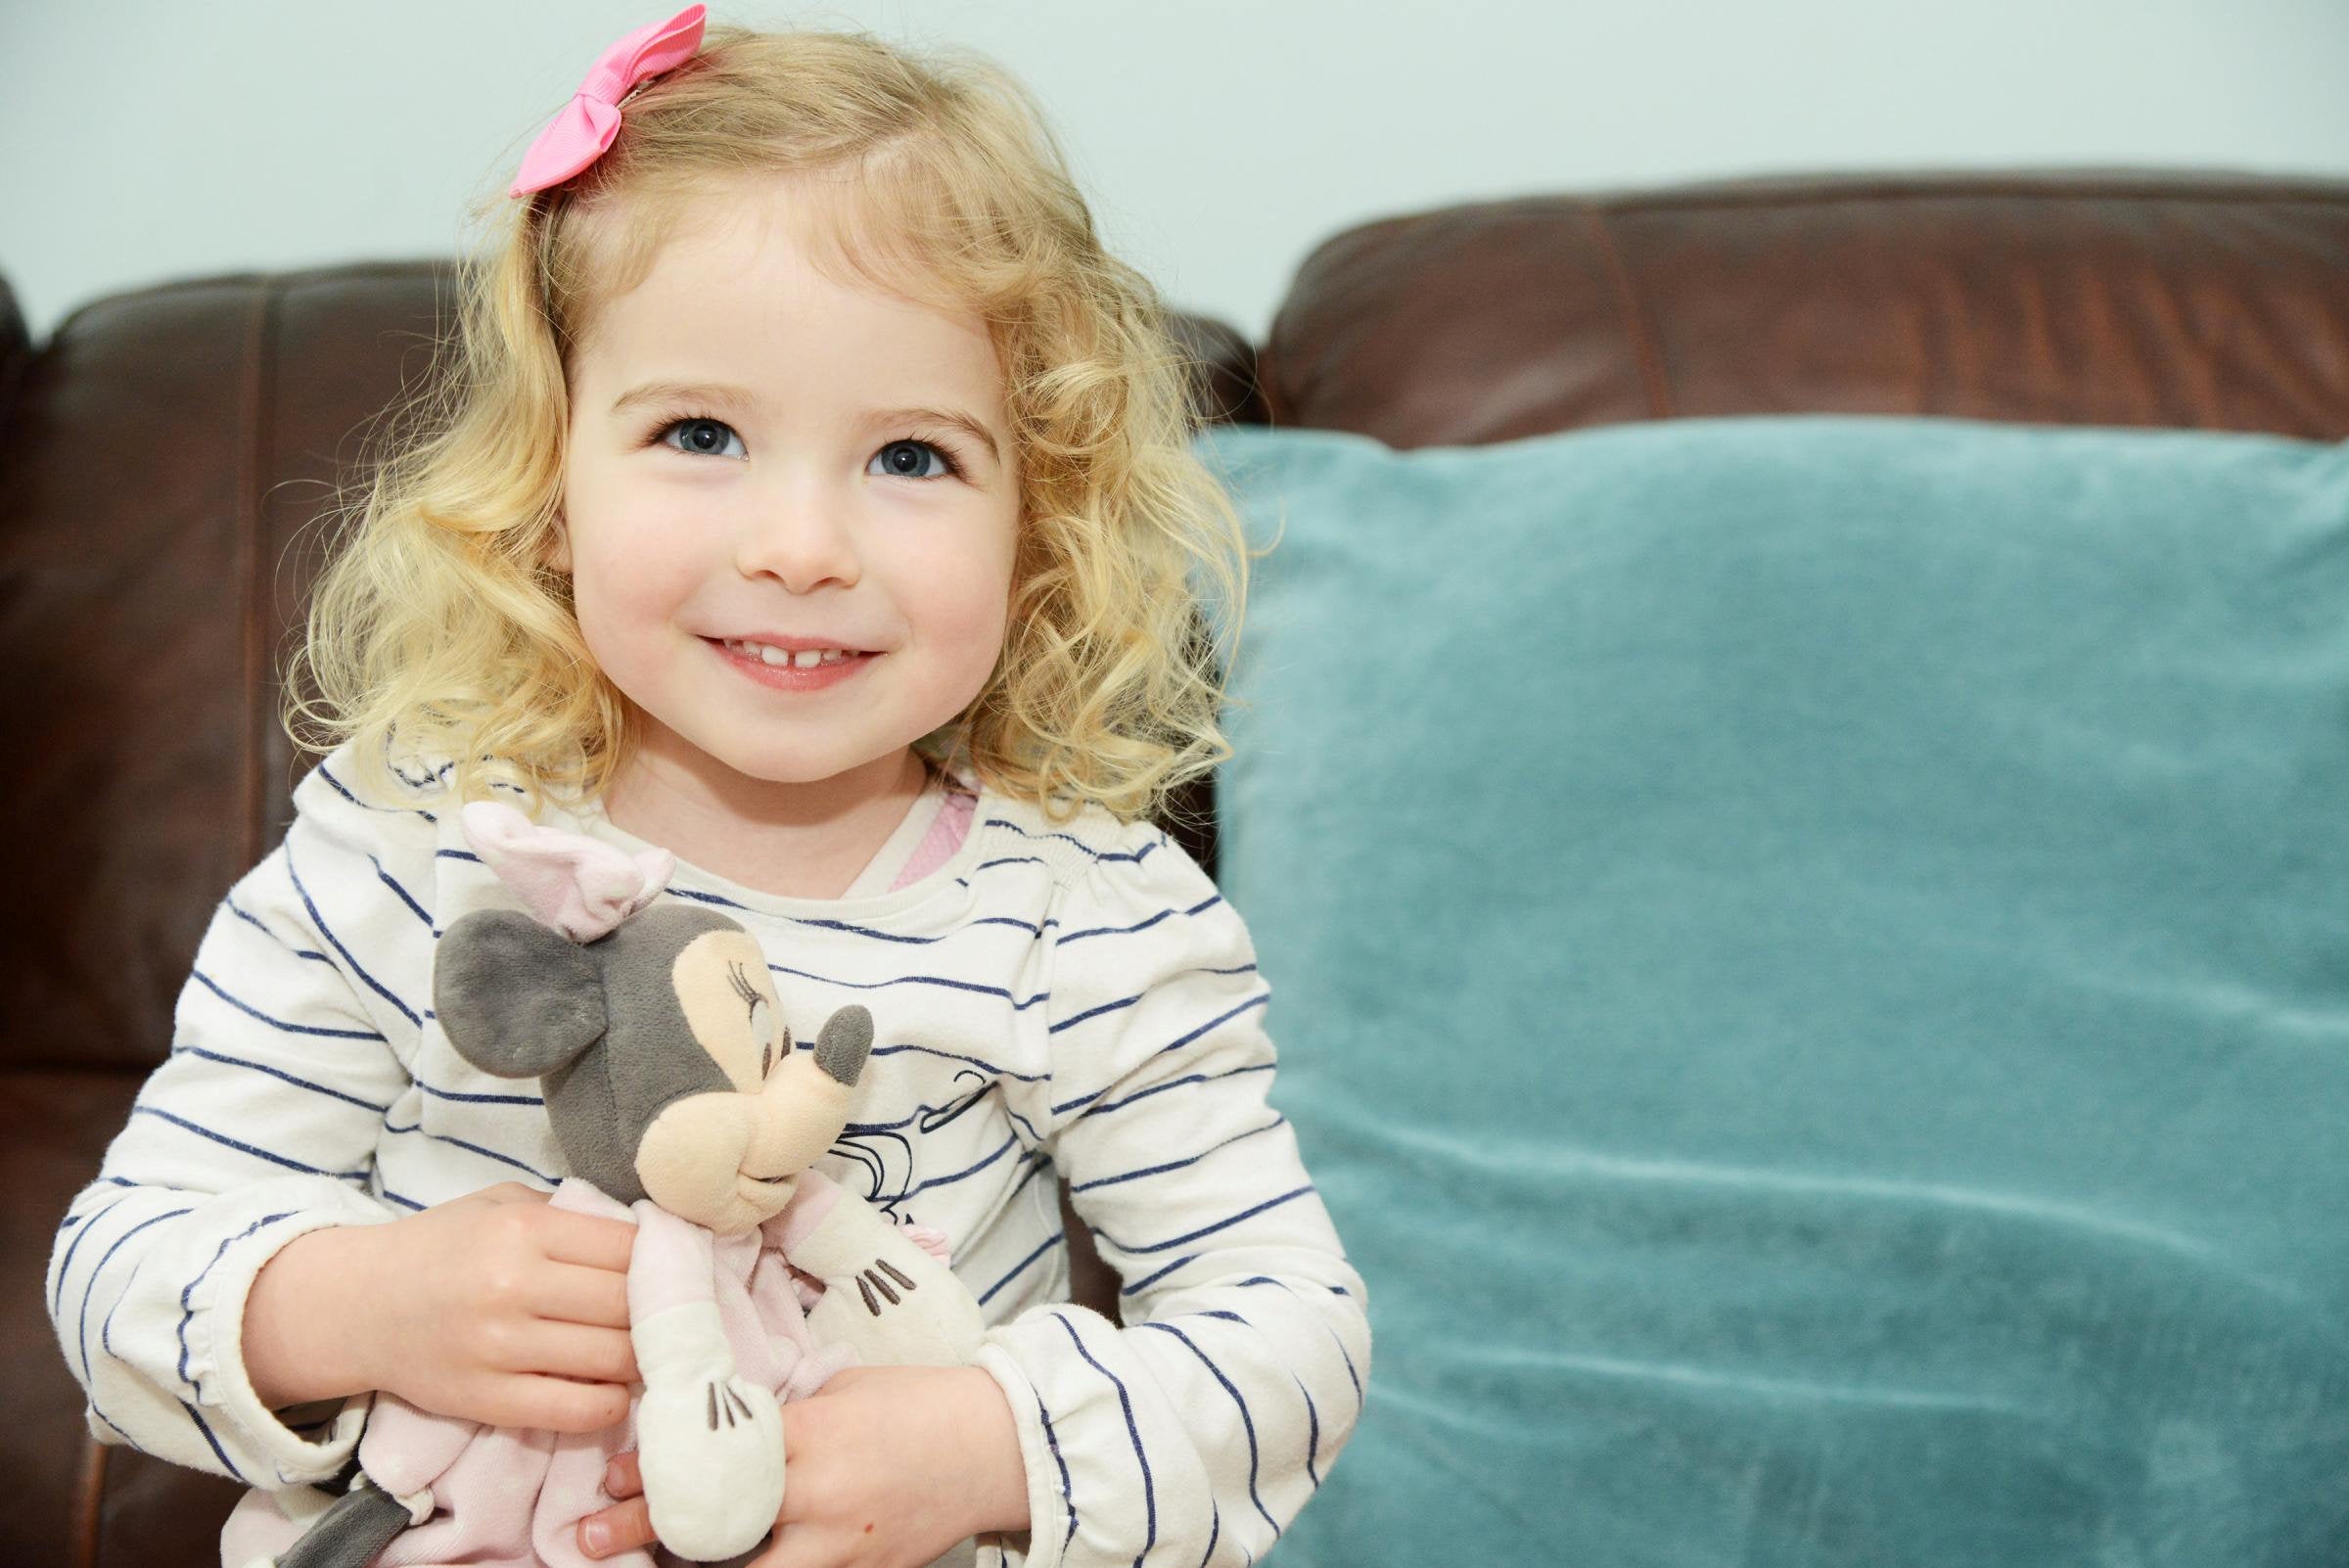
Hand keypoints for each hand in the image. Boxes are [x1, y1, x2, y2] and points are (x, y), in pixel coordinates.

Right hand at [246, 1181, 637, 1431]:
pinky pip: (576, 1410)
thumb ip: (569, 1215)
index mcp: (523, 1229)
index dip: (661, 1258)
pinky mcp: (487, 1401)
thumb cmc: (440, 1247)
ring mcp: (499, 1349)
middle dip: (659, 1310)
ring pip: (613, 1358)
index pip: (629, 1246)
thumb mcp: (500, 1203)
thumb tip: (648, 1235)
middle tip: (669, 1314)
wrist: (356, 1307)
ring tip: (646, 1350)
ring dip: (643, 1358)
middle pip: (630, 1303)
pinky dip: (610, 1403)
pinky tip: (612, 1388)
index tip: (668, 1267)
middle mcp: (513, 1286)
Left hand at [577, 1365, 1030, 1565]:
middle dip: (646, 1533)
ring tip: (646, 1564)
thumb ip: (785, 1415)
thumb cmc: (923, 1402)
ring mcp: (843, 1546)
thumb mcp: (844, 1389)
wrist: (1001, 1446)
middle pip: (715, 1525)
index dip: (656, 1470)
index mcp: (816, 1434)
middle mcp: (822, 1497)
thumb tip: (722, 1426)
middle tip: (588, 1536)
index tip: (610, 1473)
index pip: (717, 1454)